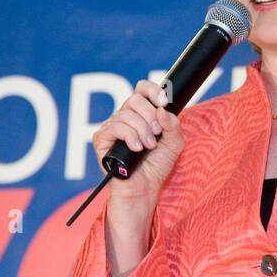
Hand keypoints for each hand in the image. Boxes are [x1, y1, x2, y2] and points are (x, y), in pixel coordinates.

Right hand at [92, 80, 183, 214]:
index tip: (163, 101)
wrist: (146, 187)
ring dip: (142, 130)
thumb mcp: (174, 143)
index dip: (152, 90)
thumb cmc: (157, 165)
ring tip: (148, 146)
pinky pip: (114, 127)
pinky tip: (136, 148)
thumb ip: (173, 125)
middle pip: (134, 99)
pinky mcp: (102, 139)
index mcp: (142, 114)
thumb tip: (161, 109)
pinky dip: (129, 136)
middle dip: (150, 116)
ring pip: (125, 114)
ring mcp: (112, 127)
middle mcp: (126, 117)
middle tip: (156, 134)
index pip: (142, 89)